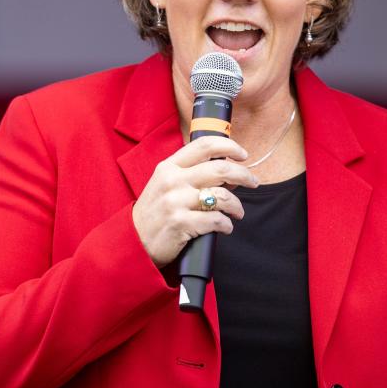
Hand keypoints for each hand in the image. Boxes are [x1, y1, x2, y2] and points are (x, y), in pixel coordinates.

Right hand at [132, 135, 258, 267]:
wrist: (134, 241)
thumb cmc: (154, 213)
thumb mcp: (165, 185)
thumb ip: (191, 174)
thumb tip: (227, 170)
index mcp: (169, 167)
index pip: (204, 145)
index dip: (229, 146)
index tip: (242, 154)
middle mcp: (172, 180)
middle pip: (219, 168)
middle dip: (243, 174)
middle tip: (252, 182)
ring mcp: (175, 202)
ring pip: (221, 195)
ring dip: (236, 205)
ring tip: (237, 212)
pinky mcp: (180, 223)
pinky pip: (216, 220)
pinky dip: (226, 225)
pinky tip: (225, 227)